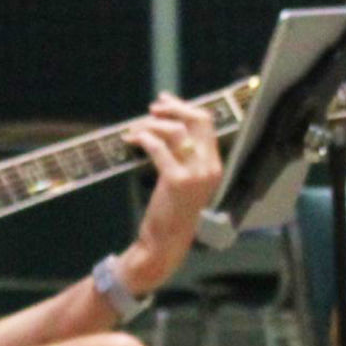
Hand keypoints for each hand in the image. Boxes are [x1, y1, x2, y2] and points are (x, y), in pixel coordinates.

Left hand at [117, 94, 221, 291]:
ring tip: (135, 129)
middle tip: (152, 108)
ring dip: (152, 125)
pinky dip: (143, 139)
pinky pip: (158, 148)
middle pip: (197, 121)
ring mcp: (195, 174)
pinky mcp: (176, 180)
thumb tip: (167, 126)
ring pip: (176, 131)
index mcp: (214, 166)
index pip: (207, 124)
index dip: (185, 108)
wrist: (166, 243)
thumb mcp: (184, 182)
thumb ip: (182, 157)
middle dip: (173, 108)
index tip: (165, 102)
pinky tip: (131, 141)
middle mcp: (210, 167)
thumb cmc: (171, 212)